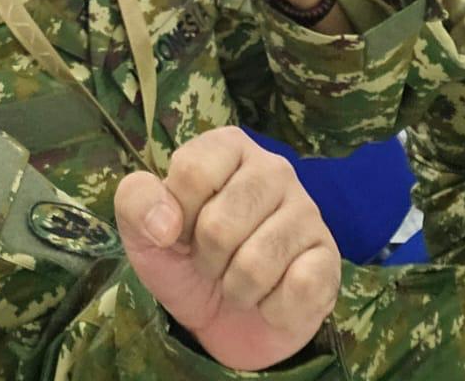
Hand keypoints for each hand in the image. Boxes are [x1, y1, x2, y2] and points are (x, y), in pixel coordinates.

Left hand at [115, 127, 339, 370]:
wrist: (224, 318)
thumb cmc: (184, 259)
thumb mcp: (144, 230)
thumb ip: (136, 203)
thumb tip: (165, 222)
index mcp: (228, 147)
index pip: (191, 171)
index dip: (175, 216)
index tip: (180, 230)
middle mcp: (273, 168)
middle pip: (220, 224)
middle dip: (206, 259)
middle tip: (213, 261)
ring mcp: (307, 210)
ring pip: (256, 264)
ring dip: (236, 289)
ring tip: (240, 280)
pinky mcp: (328, 257)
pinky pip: (296, 289)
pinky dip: (272, 308)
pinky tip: (272, 296)